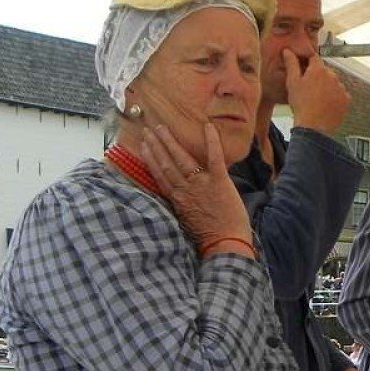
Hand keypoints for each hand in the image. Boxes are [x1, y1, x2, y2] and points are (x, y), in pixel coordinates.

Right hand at [143, 124, 252, 254]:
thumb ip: (183, 205)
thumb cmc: (210, 237)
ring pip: (181, 158)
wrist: (226, 244)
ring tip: (162, 127)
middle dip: (156, 145)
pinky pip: (214, 157)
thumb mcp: (188, 220)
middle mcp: (185, 189)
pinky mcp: (219, 181)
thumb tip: (181, 197)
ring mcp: (201, 183)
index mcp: (177, 199)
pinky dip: (211, 141)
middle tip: (149, 129)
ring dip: (170, 141)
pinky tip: (208, 126)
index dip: (150, 159)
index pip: (159, 175)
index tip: (143, 146)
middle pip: (166, 163)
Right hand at [283, 51, 350, 133]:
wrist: (314, 126)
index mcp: (318, 69)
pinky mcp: (347, 99)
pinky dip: (335, 97)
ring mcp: (341, 87)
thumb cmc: (301, 104)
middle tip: (309, 88)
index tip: (304, 69)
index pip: (314, 58)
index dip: (308, 62)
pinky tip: (326, 104)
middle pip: (325, 71)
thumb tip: (288, 51)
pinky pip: (341, 94)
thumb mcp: (292, 82)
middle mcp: (333, 75)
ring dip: (327, 87)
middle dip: (318, 76)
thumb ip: (291, 64)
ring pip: (333, 82)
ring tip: (318, 99)